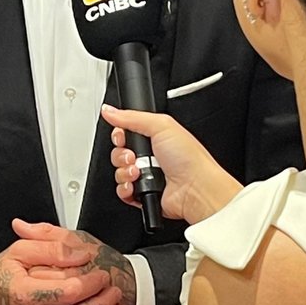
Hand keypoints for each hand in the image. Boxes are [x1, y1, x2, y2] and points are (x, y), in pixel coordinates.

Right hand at [101, 105, 241, 224]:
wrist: (196, 188)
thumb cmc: (189, 158)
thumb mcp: (161, 125)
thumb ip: (132, 116)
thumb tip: (109, 110)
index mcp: (155, 137)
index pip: (125, 134)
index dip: (120, 136)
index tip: (123, 138)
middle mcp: (150, 157)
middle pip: (119, 153)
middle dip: (121, 155)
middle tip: (134, 157)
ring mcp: (147, 176)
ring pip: (119, 173)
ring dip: (124, 172)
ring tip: (139, 172)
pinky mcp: (144, 194)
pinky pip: (123, 191)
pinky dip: (125, 189)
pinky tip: (136, 185)